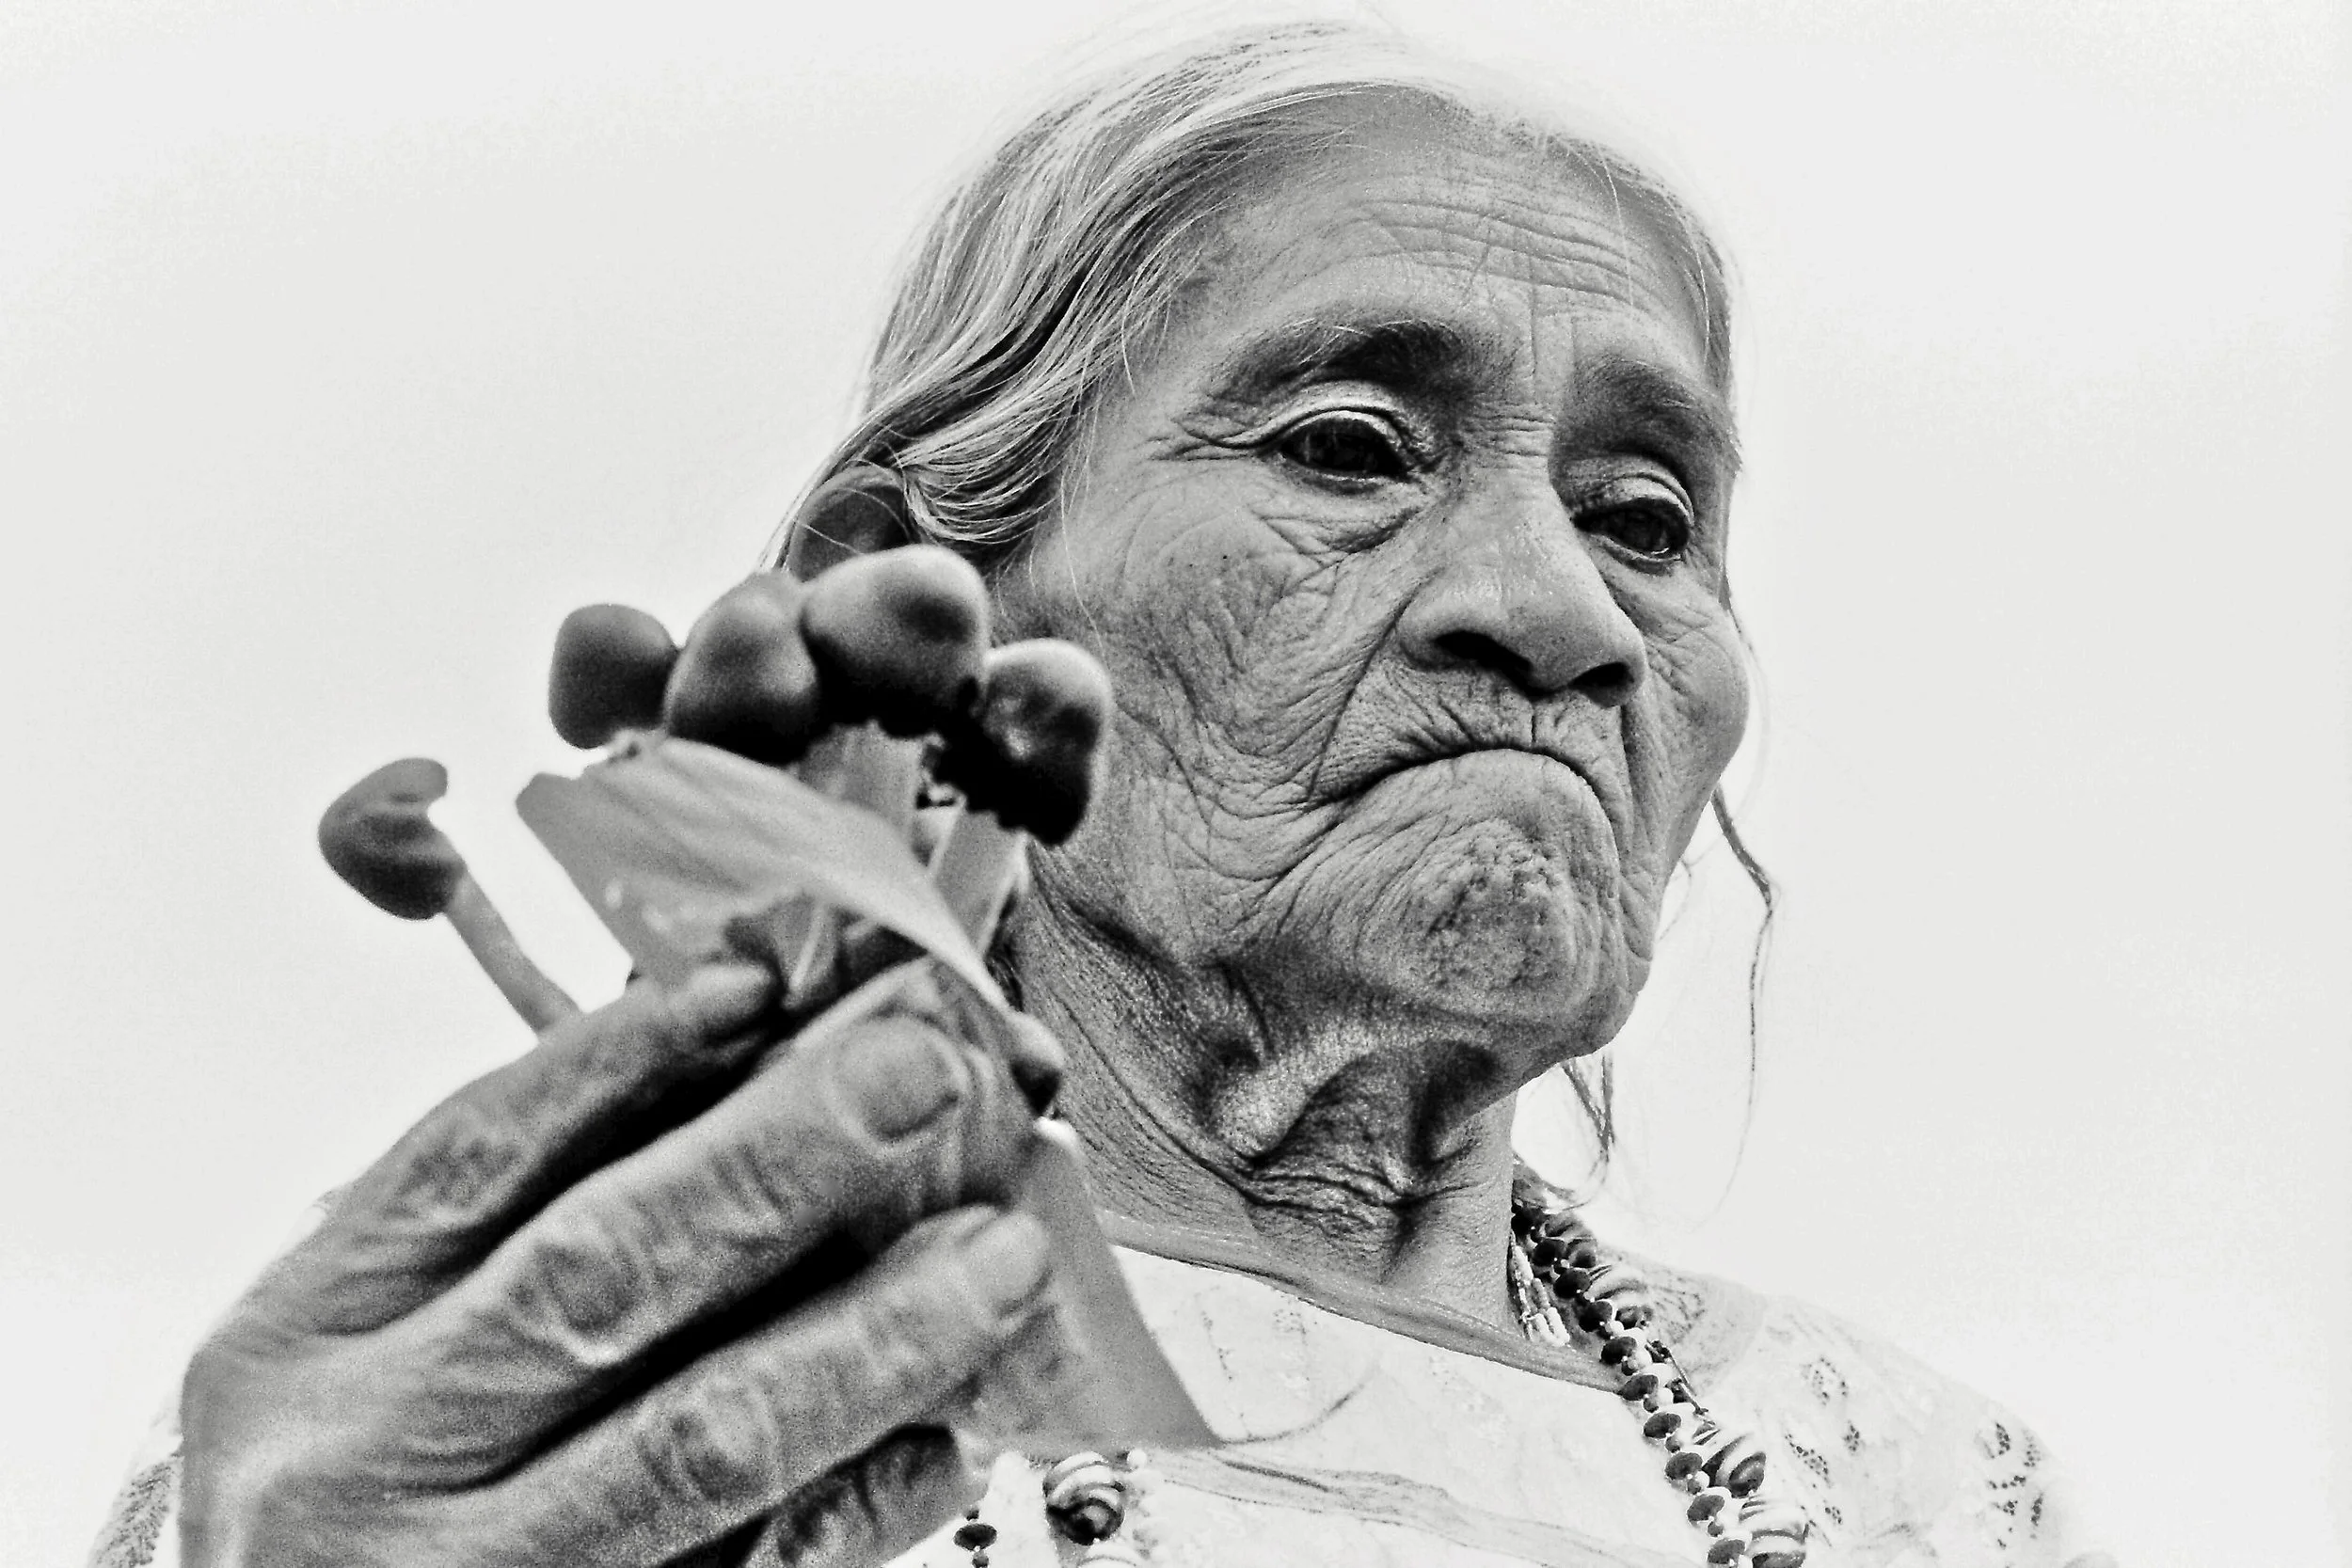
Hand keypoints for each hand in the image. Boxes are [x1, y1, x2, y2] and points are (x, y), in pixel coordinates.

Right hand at [180, 959, 1070, 1567]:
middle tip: (927, 1074)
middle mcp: (367, 1452)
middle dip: (783, 1160)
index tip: (768, 988)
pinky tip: (946, 1432)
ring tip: (997, 1251)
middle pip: (600, 1270)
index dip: (632, 1056)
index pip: (476, 1151)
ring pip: (698, 1436)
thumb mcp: (362, 1342)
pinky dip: (861, 1499)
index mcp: (302, 1334)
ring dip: (871, 1328)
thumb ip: (510, 1222)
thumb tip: (739, 1061)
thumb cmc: (353, 1489)